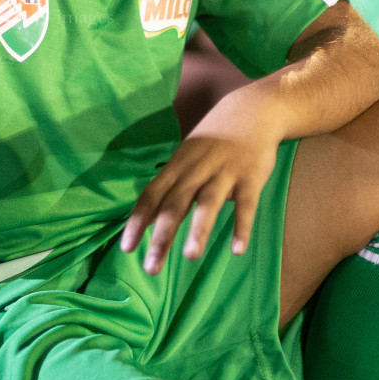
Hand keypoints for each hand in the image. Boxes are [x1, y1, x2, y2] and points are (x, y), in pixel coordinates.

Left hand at [121, 89, 286, 274]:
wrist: (252, 111)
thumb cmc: (213, 140)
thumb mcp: (186, 157)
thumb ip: (171, 187)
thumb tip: (149, 219)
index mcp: (177, 166)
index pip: (151, 196)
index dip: (138, 222)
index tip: (126, 248)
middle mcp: (196, 170)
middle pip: (175, 205)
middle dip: (162, 237)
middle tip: (151, 268)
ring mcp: (224, 173)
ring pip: (208, 203)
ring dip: (198, 229)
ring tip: (190, 257)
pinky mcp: (250, 178)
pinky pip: (246, 205)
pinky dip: (241, 226)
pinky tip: (237, 250)